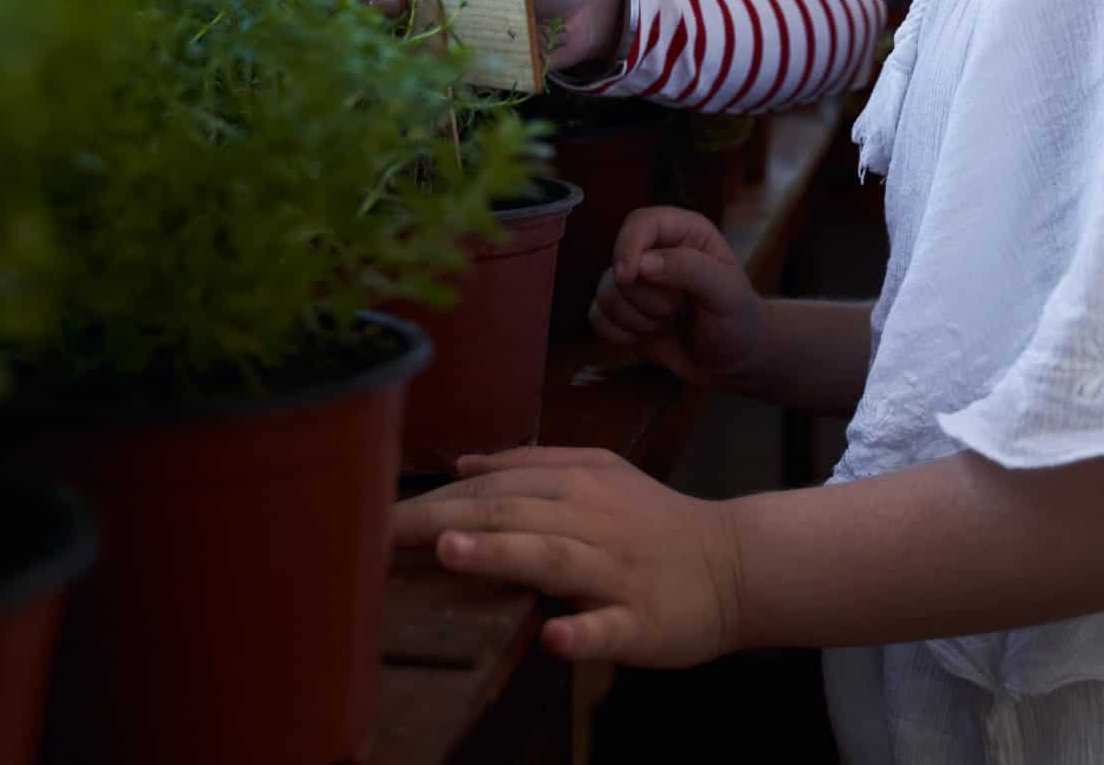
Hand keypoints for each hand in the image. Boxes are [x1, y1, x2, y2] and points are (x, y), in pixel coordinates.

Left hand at [389, 447, 744, 665]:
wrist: (734, 565)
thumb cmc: (652, 523)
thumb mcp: (597, 474)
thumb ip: (530, 465)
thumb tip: (461, 464)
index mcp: (575, 484)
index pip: (491, 487)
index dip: (431, 498)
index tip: (369, 510)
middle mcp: (590, 521)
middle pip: (510, 514)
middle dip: (442, 519)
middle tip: (379, 530)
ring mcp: (615, 573)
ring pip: (554, 558)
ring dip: (503, 553)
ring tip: (452, 550)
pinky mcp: (642, 621)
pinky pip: (610, 628)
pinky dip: (583, 632)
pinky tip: (556, 638)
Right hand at [590, 207, 761, 387]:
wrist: (731, 362)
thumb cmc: (738, 320)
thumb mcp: (727, 292)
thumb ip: (690, 269)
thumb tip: (642, 263)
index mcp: (684, 233)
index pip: (642, 222)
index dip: (629, 244)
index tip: (628, 275)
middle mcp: (655, 251)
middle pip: (621, 265)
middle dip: (648, 298)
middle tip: (681, 310)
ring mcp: (635, 283)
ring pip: (606, 294)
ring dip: (637, 319)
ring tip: (669, 323)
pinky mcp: (622, 312)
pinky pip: (597, 317)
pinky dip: (619, 334)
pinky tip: (646, 338)